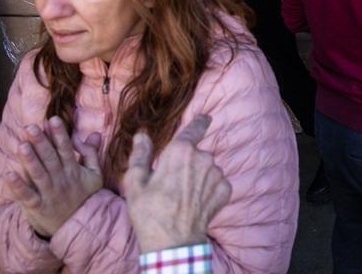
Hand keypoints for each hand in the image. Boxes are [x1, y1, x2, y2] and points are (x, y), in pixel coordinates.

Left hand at [5, 117, 102, 237]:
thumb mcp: (95, 175)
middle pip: (50, 159)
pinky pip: (27, 195)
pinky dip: (17, 186)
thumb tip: (93, 133)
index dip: (59, 134)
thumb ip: (91, 153)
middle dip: (40, 143)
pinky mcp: (37, 207)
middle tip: (31, 128)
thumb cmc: (86, 197)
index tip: (52, 120)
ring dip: (29, 160)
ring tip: (21, 145)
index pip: (66, 149)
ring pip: (38, 174)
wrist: (79, 226)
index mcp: (74, 171)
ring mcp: (49, 194)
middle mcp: (61, 180)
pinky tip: (8, 174)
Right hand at [122, 115, 230, 253]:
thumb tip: (142, 135)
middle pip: (197, 153)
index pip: (196, 127)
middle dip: (187, 163)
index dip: (200, 121)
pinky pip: (216, 183)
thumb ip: (141, 154)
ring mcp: (217, 174)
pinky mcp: (225, 189)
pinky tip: (194, 203)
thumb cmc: (150, 212)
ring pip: (207, 168)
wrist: (173, 243)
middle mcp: (204, 157)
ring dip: (198, 177)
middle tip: (172, 184)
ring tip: (182, 197)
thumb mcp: (136, 182)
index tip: (204, 117)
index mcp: (181, 151)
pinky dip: (207, 189)